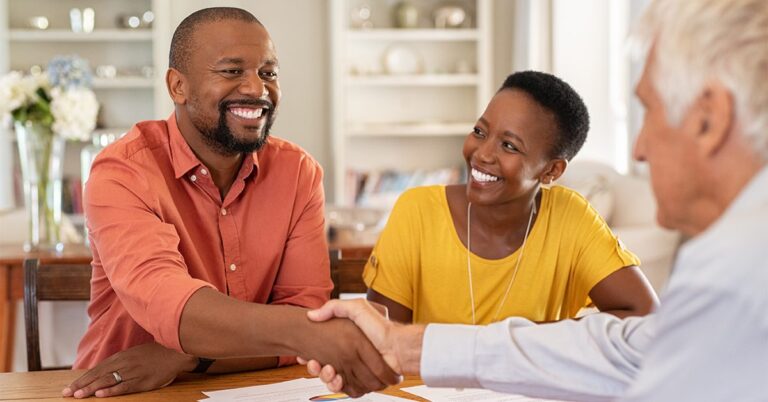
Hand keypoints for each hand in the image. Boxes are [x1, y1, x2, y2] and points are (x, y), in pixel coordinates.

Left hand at [62, 342, 195, 397]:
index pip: (97, 369)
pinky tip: (100, 394)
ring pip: (108, 381)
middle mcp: (124, 363)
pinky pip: (124, 386)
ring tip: (78, 395)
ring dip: (91, 388)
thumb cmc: (156, 353)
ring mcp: (133, 372)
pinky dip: (112, 390)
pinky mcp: (143, 381)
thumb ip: (120, 361)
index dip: (82, 378)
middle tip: (67, 393)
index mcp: (121, 356)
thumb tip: (104, 371)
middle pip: (98, 375)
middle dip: (81, 384)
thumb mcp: (135, 353)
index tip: (69, 387)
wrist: (176, 352)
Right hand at [303, 299, 424, 392]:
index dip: (312, 354)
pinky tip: (336, 378)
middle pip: (324, 366)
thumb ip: (335, 307)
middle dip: (316, 367)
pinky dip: (337, 385)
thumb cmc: (380, 327)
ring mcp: (355, 370)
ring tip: (326, 370)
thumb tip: (313, 315)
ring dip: (324, 376)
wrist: (397, 347)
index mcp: (347, 342)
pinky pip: (344, 388)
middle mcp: (350, 357)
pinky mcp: (360, 382)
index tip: (304, 355)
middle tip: (313, 363)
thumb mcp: (357, 308)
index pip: (322, 350)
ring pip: (331, 378)